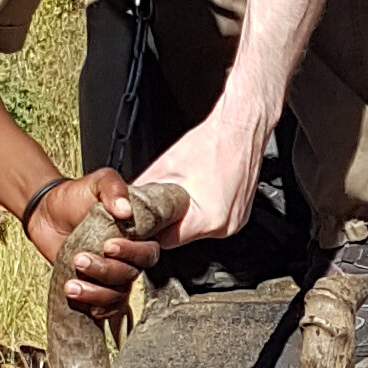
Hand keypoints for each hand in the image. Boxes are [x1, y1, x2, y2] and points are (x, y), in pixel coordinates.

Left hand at [22, 167, 166, 319]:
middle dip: (106, 271)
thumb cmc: (76, 196)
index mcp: (134, 235)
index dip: (131, 253)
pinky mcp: (91, 286)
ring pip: (115, 295)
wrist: (46, 210)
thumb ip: (114, 189)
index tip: (108, 245)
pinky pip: (103, 307)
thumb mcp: (98, 182)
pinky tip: (79, 298)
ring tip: (71, 284)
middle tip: (80, 259)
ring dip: (95, 293)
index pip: (147, 253)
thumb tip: (125, 209)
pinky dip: (94, 308)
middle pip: (129, 276)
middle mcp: (124, 258)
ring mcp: (108, 275)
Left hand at [128, 102, 268, 247]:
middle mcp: (225, 226)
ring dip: (186, 216)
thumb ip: (143, 189)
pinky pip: (213, 221)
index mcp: (207, 219)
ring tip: (182, 193)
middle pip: (182, 236)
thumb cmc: (212, 141)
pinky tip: (199, 192)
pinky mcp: (239, 215)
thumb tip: (126, 201)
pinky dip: (202, 210)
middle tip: (160, 204)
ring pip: (197, 229)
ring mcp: (235, 222)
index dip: (151, 230)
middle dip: (168, 222)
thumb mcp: (166, 166)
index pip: (166, 240)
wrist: (240, 128)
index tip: (143, 222)